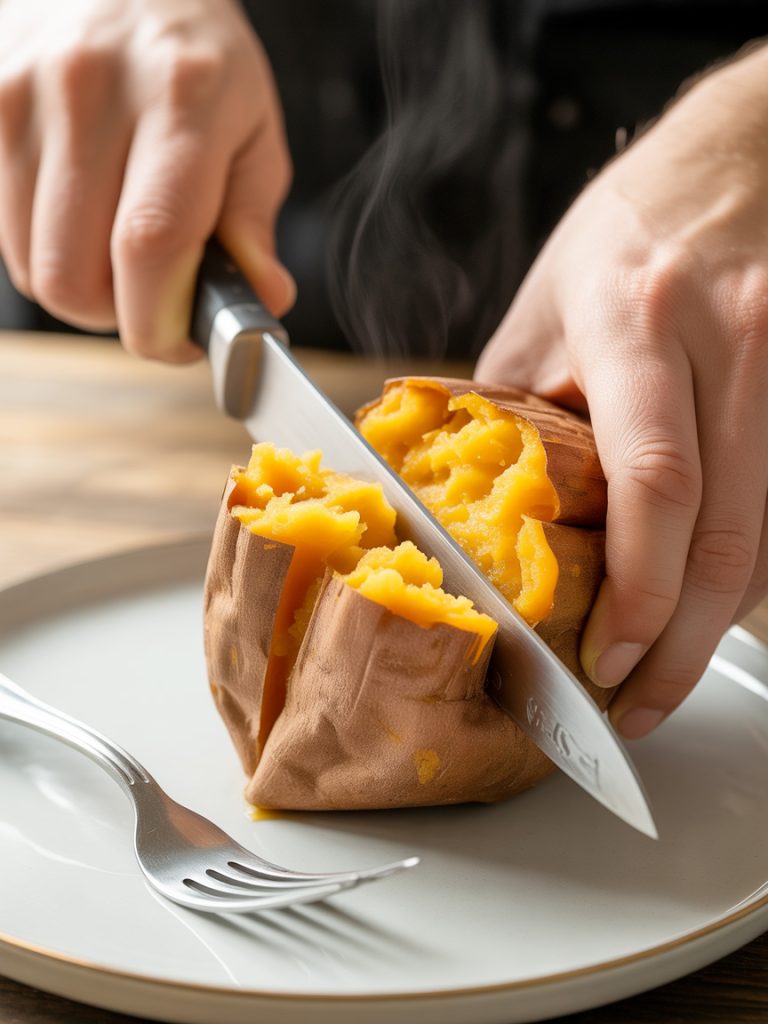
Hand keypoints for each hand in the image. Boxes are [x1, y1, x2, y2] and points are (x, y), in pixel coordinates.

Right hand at [0, 0, 293, 361]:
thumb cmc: (199, 63)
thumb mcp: (253, 132)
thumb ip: (253, 223)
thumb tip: (263, 301)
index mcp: (181, 98)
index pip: (151, 246)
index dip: (161, 322)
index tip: (181, 340)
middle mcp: (90, 92)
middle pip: (74, 277)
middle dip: (119, 316)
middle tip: (154, 295)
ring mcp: (21, 97)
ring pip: (34, 269)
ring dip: (83, 289)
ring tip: (120, 251)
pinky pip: (6, 238)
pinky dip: (50, 253)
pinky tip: (83, 221)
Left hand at [475, 43, 767, 737]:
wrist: (738, 159)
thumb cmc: (629, 230)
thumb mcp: (547, 306)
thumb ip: (514, 406)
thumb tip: (478, 503)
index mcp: (639, 321)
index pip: (652, 481)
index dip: (638, 592)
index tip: (603, 661)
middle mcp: (732, 340)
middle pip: (727, 534)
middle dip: (683, 645)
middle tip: (636, 703)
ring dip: (719, 625)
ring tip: (667, 673)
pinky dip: (747, 569)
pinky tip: (708, 605)